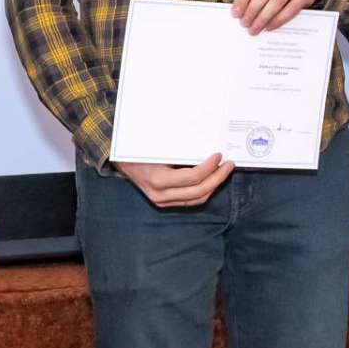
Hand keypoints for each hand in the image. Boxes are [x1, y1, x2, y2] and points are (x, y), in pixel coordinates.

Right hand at [116, 155, 234, 207]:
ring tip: (223, 172)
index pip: (193, 177)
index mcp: (159, 179)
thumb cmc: (138, 150)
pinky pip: (190, 201)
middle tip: (229, 165)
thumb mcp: (157, 147)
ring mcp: (162, 201)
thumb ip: (179, 149)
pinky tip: (211, 180)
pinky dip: (203, 191)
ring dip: (213, 186)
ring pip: (197, 199)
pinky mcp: (164, 203)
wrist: (119, 161)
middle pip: (199, 191)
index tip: (219, 156)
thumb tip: (206, 144)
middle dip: (218, 178)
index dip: (210, 167)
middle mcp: (160, 194)